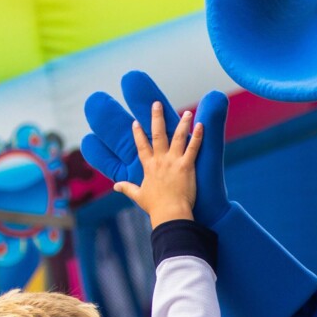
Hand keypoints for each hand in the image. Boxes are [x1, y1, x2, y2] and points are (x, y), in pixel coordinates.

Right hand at [81, 71, 229, 226]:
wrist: (170, 213)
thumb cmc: (155, 207)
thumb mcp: (138, 196)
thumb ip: (127, 188)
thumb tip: (116, 186)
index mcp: (148, 166)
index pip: (141, 146)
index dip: (138, 133)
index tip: (135, 122)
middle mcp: (160, 160)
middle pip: (157, 134)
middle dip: (156, 117)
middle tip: (156, 104)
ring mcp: (174, 161)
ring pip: (177, 137)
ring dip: (182, 123)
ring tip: (186, 112)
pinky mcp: (187, 165)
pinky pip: (193, 147)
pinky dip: (198, 136)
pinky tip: (201, 124)